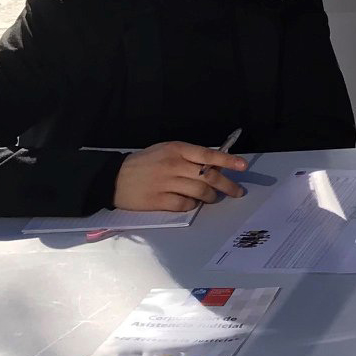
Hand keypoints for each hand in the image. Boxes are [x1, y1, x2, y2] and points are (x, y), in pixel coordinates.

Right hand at [114, 142, 247, 211]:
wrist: (113, 178)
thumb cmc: (144, 163)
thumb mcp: (166, 150)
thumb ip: (189, 156)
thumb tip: (215, 165)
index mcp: (176, 149)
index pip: (208, 155)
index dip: (228, 161)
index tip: (243, 166)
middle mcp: (173, 165)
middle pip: (208, 176)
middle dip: (227, 186)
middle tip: (238, 192)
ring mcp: (166, 183)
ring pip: (200, 192)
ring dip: (210, 197)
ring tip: (212, 198)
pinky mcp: (158, 201)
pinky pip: (185, 205)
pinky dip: (192, 206)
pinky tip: (191, 204)